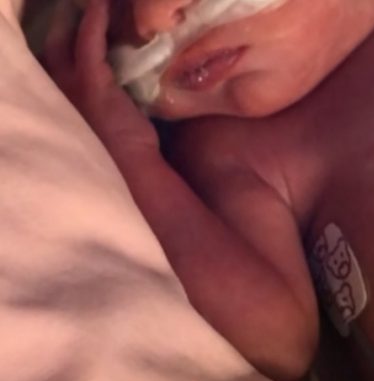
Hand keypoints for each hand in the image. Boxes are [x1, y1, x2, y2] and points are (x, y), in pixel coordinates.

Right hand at [45, 0, 159, 157]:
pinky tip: (101, 5)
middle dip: (57, 24)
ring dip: (75, 15)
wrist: (131, 174)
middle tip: (68, 4)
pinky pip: (89, 41)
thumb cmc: (119, 157)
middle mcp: (52, 92)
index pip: (46, 65)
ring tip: (86, 0)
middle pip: (47, 47)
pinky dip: (94, 20)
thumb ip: (95, 103)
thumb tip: (110, 83)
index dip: (55, 45)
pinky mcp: (91, 82)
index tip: (63, 29)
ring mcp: (67, 86)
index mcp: (54, 104)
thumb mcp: (99, 127)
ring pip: (63, 39)